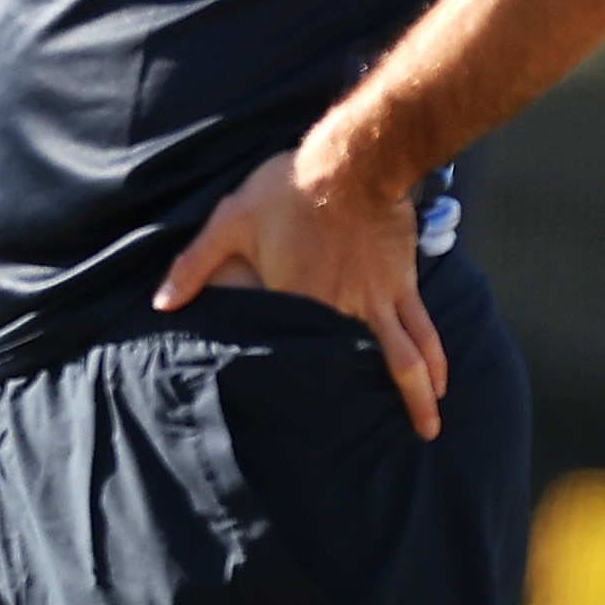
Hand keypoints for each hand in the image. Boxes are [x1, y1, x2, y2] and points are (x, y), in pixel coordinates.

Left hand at [154, 146, 450, 440]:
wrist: (353, 162)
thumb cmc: (287, 189)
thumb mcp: (230, 220)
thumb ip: (194, 265)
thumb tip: (162, 303)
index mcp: (299, 299)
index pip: (294, 355)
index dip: (297, 390)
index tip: (298, 426)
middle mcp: (344, 309)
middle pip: (362, 369)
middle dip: (376, 407)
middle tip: (382, 443)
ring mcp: (379, 298)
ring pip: (407, 358)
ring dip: (420, 395)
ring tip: (428, 428)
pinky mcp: (403, 283)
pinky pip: (423, 328)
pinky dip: (435, 357)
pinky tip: (443, 379)